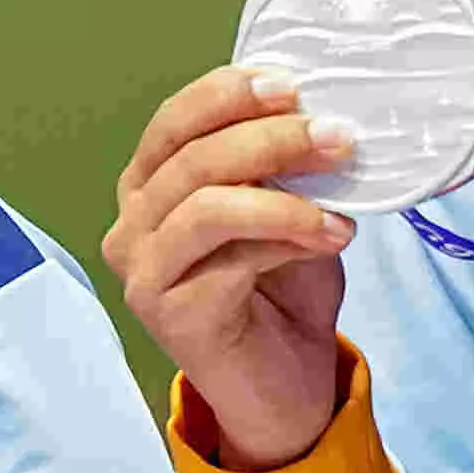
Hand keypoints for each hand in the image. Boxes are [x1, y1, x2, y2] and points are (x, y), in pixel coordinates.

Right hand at [104, 64, 357, 468]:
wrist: (286, 387)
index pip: (174, 121)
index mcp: (151, 186)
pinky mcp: (167, 313)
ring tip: (340, 201)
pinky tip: (328, 240)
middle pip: (190, 157)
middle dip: (270, 137)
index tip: (292, 85)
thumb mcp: (286, 209)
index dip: (228, 94)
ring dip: (282, 193)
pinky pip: (228, 256)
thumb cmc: (281, 292)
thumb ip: (282, 167)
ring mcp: (142, 271)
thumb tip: (319, 114)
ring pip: (203, 203)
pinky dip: (286, 239)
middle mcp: (132, 224)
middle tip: (337, 136)